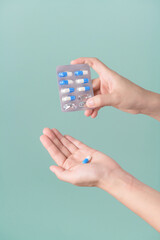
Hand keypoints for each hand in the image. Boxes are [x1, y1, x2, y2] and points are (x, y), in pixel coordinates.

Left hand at [40, 128, 159, 230]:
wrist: (109, 174)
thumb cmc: (92, 177)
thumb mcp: (73, 177)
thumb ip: (61, 173)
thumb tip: (51, 167)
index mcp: (68, 168)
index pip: (56, 154)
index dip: (49, 145)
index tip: (43, 136)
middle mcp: (73, 161)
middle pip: (60, 147)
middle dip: (52, 138)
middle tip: (46, 129)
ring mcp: (80, 155)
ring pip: (67, 144)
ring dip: (60, 137)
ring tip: (53, 130)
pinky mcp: (88, 151)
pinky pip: (77, 143)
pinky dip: (71, 139)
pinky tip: (65, 135)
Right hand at [71, 57, 159, 118]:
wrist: (142, 104)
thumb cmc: (133, 95)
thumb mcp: (115, 98)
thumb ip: (101, 100)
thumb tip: (88, 103)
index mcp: (107, 75)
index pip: (94, 63)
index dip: (83, 61)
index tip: (72, 64)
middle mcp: (106, 81)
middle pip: (90, 85)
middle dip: (84, 94)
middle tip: (77, 101)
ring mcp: (107, 90)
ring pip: (93, 96)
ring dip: (89, 104)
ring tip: (86, 112)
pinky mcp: (108, 98)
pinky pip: (98, 102)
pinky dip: (95, 108)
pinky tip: (93, 115)